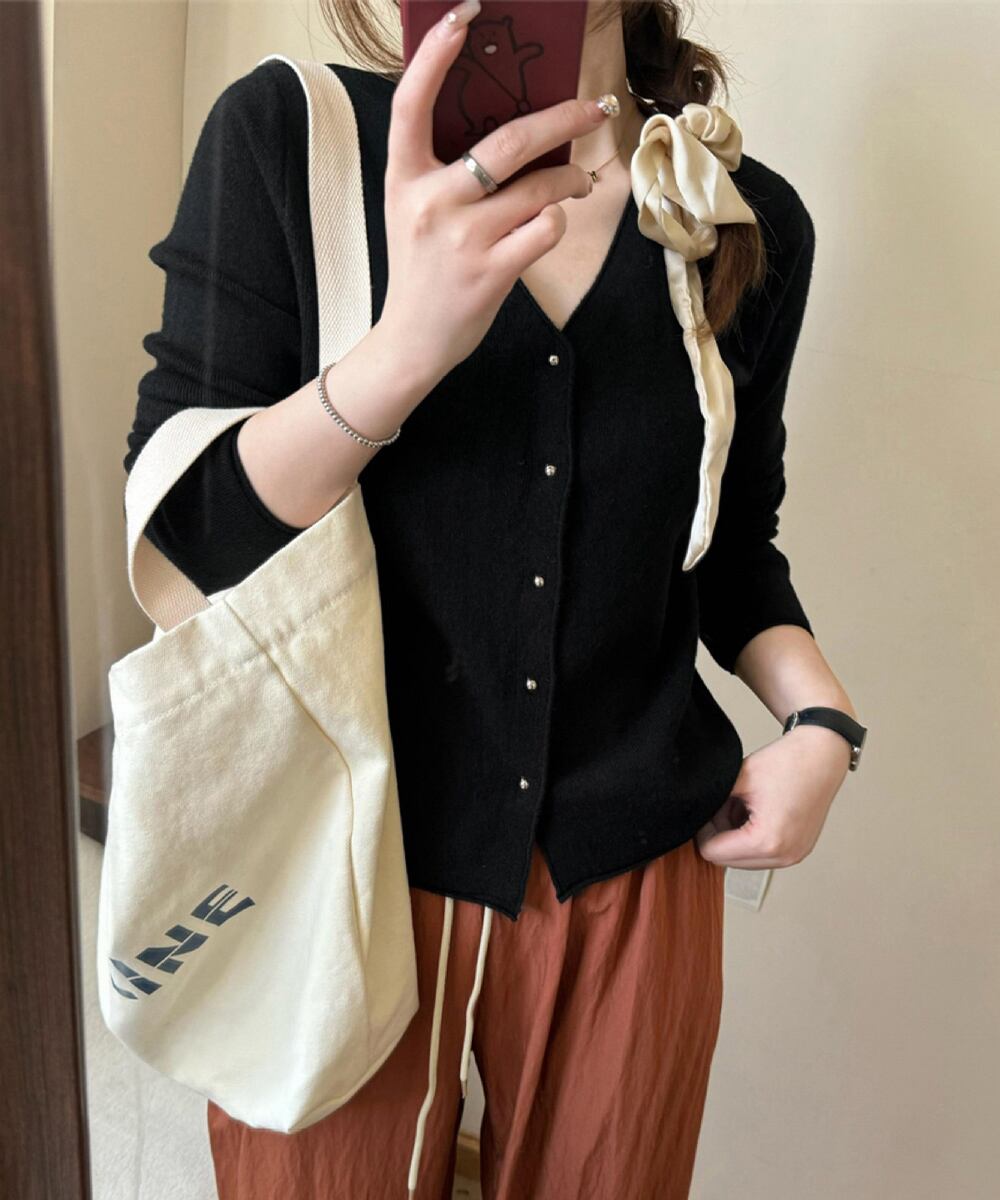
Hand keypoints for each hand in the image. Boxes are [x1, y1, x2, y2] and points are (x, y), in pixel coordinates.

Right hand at [376, 0, 610, 388]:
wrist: (412, 340)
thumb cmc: (423, 268)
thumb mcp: (415, 210)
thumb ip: (447, 169)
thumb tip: (516, 125)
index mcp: (404, 177)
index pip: (412, 103)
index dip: (434, 56)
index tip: (463, 17)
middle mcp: (431, 202)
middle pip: (509, 141)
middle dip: (562, 118)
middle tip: (594, 107)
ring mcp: (463, 239)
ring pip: (540, 187)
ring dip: (569, 179)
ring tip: (574, 181)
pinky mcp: (492, 271)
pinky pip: (546, 228)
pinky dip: (556, 222)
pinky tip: (547, 226)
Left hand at [695, 724, 852, 868]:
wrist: (822, 754)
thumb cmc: (786, 763)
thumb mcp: (737, 780)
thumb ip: (711, 804)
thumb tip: (692, 819)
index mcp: (766, 841)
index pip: (712, 853)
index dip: (703, 829)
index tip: (710, 807)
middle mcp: (783, 856)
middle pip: (727, 862)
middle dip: (719, 835)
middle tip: (724, 804)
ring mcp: (794, 856)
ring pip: (744, 860)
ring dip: (735, 838)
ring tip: (742, 806)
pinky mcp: (798, 850)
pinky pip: (762, 854)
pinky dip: (752, 838)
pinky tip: (755, 812)